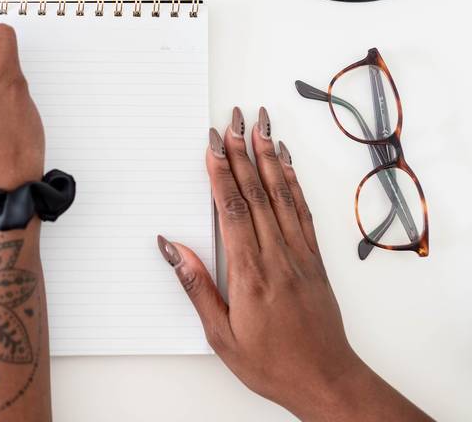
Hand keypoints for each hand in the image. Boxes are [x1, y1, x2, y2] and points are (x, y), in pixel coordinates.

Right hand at [157, 107, 430, 420]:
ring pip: (282, 195)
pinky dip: (294, 183)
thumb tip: (173, 248)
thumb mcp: (220, 334)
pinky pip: (303, 212)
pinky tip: (287, 163)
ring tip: (261, 125)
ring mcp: (299, 255)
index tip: (213, 143)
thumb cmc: (271, 363)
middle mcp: (277, 257)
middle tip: (235, 118)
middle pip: (256, 193)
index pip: (232, 210)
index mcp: (250, 273)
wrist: (325, 381)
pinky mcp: (314, 260)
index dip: (221, 172)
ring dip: (269, 156)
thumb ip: (197, 287)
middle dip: (243, 151)